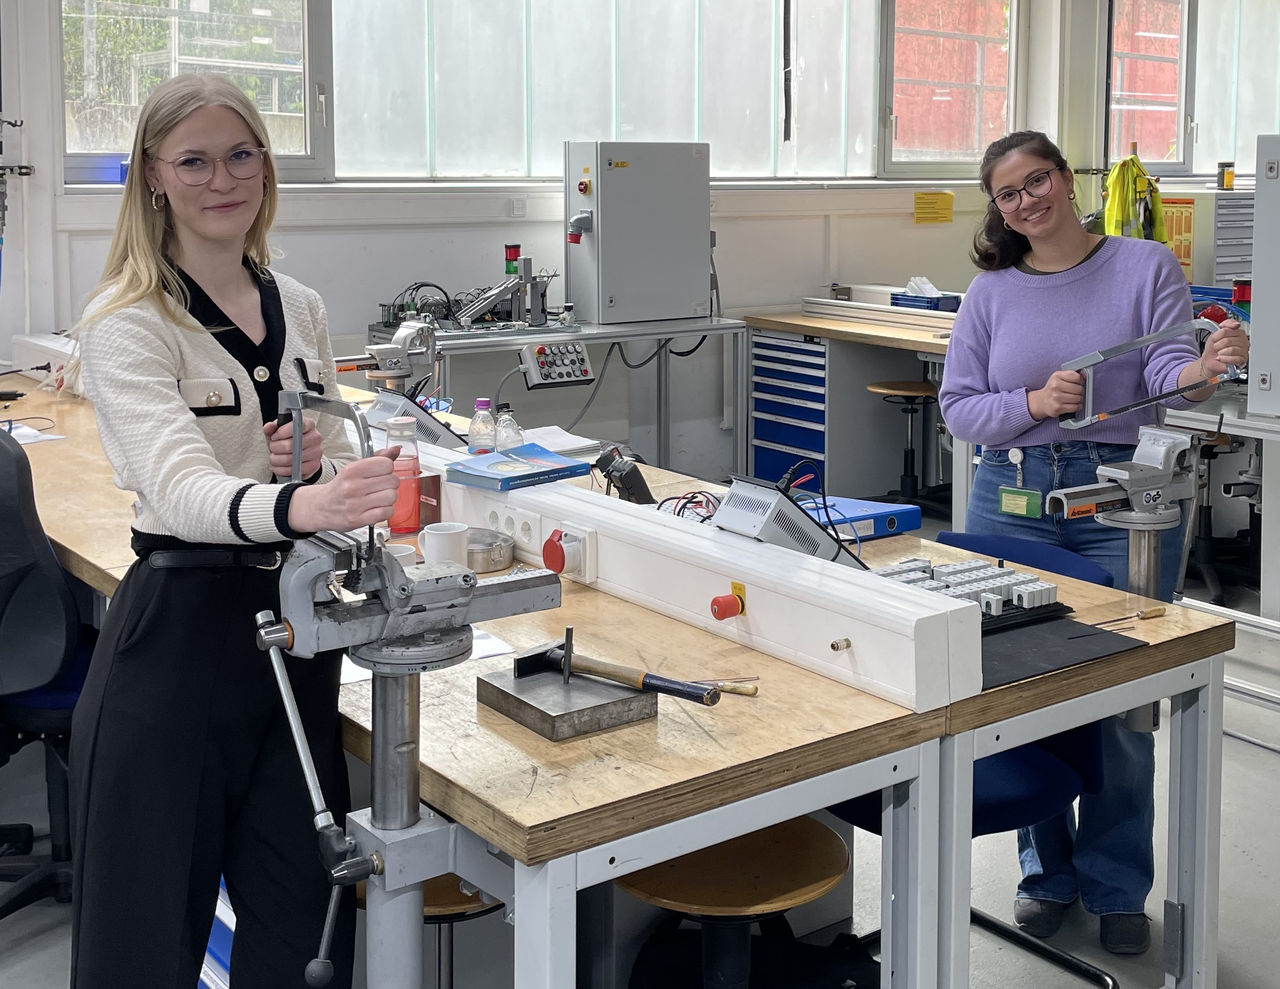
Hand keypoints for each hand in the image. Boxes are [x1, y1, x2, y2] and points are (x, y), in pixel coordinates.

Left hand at [264, 417, 323, 479]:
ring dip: (276, 459)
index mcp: (308, 425)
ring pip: (289, 459)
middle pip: (290, 445)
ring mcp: (316, 452)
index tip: (274, 436)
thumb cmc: (288, 440)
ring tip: (274, 457)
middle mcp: (315, 437)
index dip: (282, 432)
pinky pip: (293, 470)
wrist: (299, 454)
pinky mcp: (314, 466)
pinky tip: (277, 466)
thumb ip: (272, 427)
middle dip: (275, 448)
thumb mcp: (279, 431)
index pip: (297, 426)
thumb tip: (268, 427)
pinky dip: (280, 469)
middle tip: (273, 447)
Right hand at [287, 448, 401, 531]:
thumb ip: (377, 458)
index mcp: (351, 470)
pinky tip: (377, 508)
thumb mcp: (354, 469)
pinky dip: (386, 511)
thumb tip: (396, 449)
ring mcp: (355, 504)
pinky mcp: (358, 520)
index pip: (386, 464)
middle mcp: (352, 486)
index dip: (387, 469)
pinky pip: (387, 512)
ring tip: (378, 498)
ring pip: (392, 497)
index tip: (381, 472)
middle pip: (392, 481)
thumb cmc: (340, 487)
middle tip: (380, 486)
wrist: (320, 507)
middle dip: (390, 484)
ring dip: (389, 498)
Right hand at [1027, 370, 1084, 419]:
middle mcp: (1055, 386)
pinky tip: (1073, 404)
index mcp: (1056, 376)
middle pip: (1079, 388)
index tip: (1078, 384)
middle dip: (1080, 391)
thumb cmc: (1053, 389)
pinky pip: (1075, 407)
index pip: (1077, 377)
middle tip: (1076, 392)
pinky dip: (1077, 406)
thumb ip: (1072, 374)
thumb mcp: (1059, 377)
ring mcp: (1056, 397)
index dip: (1081, 381)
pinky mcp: (1058, 408)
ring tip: (1074, 398)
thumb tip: (1084, 375)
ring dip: (1079, 399)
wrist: (1042, 401)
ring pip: (1078, 398)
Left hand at [1200, 319, 1248, 375]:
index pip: (1226, 330)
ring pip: (1231, 350)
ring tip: (1220, 353)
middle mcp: (1243, 341)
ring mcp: (1244, 350)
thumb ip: (1226, 325)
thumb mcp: (1216, 333)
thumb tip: (1236, 324)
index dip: (1217, 336)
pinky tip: (1221, 358)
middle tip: (1217, 348)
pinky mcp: (1242, 360)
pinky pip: (1233, 359)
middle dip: (1218, 345)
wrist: (1210, 360)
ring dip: (1221, 353)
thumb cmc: (1215, 347)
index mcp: (1238, 332)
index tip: (1215, 339)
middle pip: (1227, 341)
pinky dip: (1224, 359)